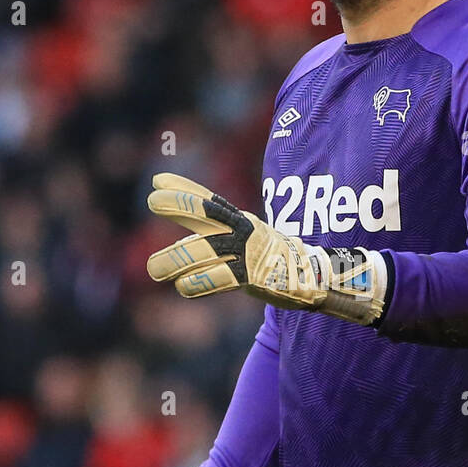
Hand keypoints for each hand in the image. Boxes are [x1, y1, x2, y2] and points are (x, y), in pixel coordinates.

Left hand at [145, 173, 387, 322]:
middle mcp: (243, 233)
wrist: (315, 279)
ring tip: (152, 269)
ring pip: (206, 252)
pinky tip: (182, 287)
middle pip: (208, 215)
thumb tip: (180, 250)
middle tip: (152, 200)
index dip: (184, 190)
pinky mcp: (254, 278)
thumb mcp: (245, 244)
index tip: (158, 179)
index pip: (209, 202)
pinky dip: (199, 283)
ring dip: (176, 259)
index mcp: (241, 223)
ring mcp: (248, 254)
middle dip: (180, 206)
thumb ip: (213, 244)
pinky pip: (221, 279)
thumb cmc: (274, 262)